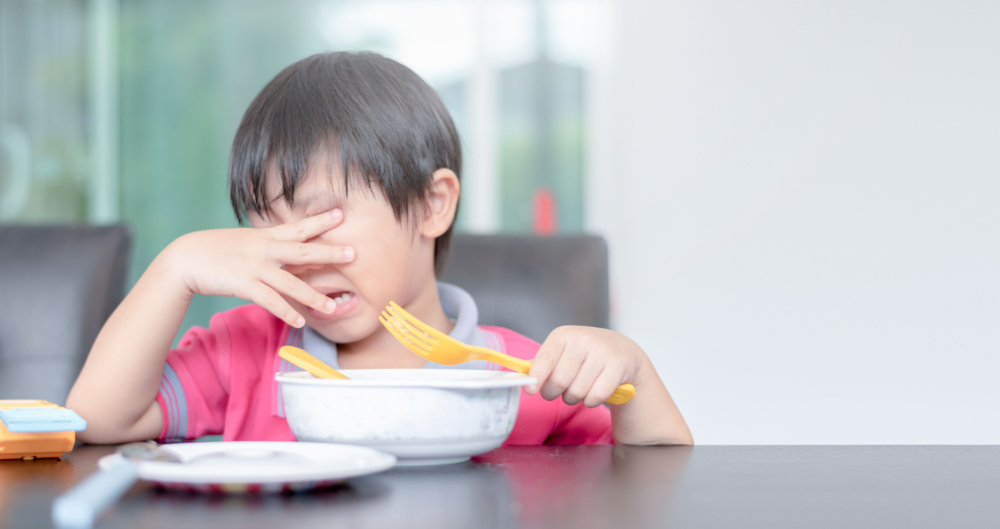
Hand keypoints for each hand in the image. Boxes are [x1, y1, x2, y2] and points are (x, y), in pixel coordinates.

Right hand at [162, 209, 353, 326]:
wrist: (187, 257)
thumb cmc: (218, 250)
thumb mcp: (247, 242)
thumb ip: (269, 245)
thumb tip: (289, 249)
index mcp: (267, 237)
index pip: (299, 227)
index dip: (321, 221)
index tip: (342, 213)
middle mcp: (265, 250)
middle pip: (303, 252)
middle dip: (329, 253)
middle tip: (353, 253)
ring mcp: (256, 268)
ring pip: (290, 283)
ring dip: (312, 296)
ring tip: (331, 306)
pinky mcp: (244, 284)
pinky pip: (270, 301)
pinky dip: (286, 312)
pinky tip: (300, 322)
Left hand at [525, 326, 651, 407]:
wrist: (623, 351)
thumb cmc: (584, 355)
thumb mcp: (563, 352)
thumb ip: (542, 364)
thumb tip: (520, 377)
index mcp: (563, 335)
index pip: (545, 359)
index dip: (536, 377)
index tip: (530, 390)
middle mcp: (582, 339)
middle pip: (559, 381)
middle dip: (555, 393)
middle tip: (560, 391)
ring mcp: (602, 352)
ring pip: (577, 392)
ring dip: (574, 399)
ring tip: (580, 389)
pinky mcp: (618, 366)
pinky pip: (596, 397)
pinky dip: (591, 401)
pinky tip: (594, 392)